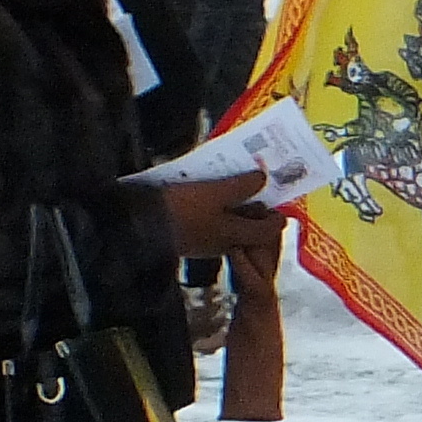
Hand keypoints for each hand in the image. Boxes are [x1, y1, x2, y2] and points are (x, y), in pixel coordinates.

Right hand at [152, 171, 273, 255]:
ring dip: (237, 207)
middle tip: (260, 188)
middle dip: (256, 210)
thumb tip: (263, 178)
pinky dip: (218, 208)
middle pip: (248, 229)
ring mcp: (203, 241)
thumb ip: (241, 187)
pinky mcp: (187, 234)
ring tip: (238, 184)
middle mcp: (222, 243)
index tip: (281, 206)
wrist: (140, 224)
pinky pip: (211, 221)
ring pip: (229, 225)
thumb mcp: (215, 193)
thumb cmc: (182, 209)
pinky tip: (212, 191)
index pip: (265, 232)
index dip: (276, 219)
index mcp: (234, 236)